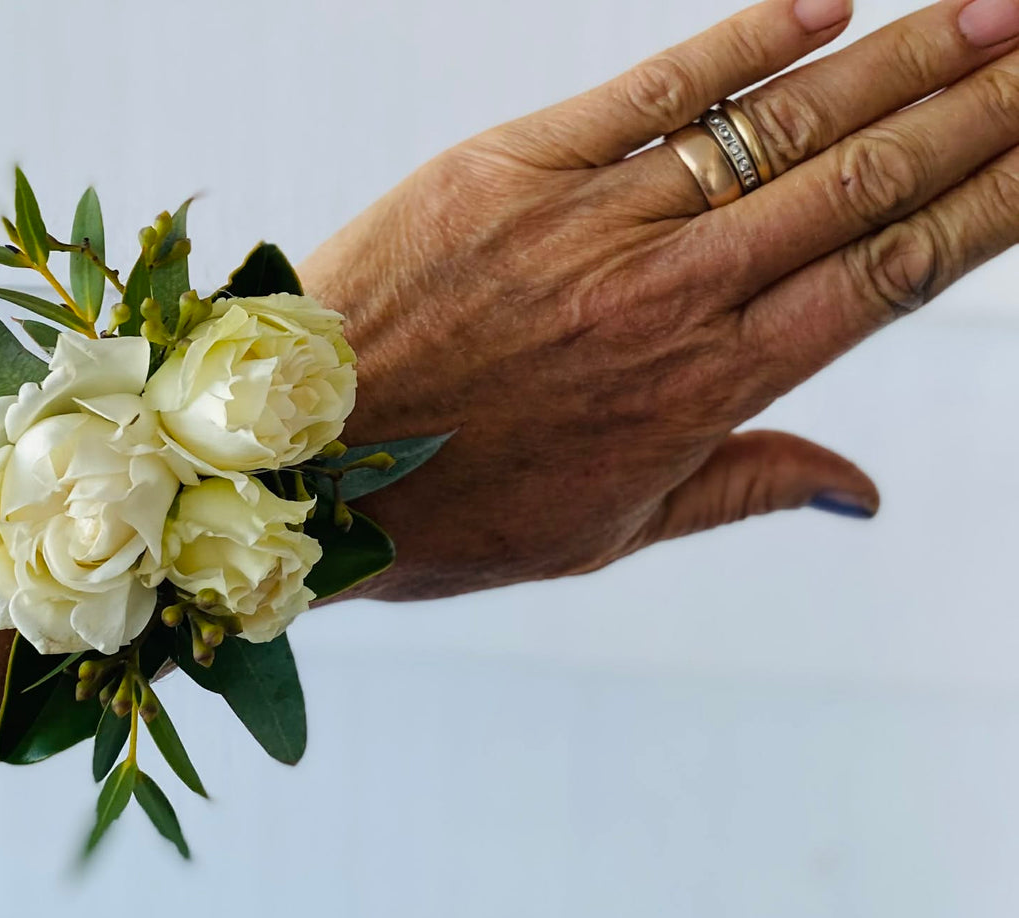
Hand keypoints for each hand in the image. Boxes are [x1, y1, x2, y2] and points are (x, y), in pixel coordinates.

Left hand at [300, 0, 1018, 600]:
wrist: (300, 464)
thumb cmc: (451, 511)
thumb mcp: (608, 532)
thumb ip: (741, 487)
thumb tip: (863, 489)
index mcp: (709, 390)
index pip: (892, 274)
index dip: (991, 201)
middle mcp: (673, 297)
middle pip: (863, 180)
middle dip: (978, 108)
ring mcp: (595, 223)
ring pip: (778, 126)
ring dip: (898, 60)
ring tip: (991, 13)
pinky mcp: (511, 168)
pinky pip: (648, 90)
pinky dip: (741, 41)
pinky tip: (824, 3)